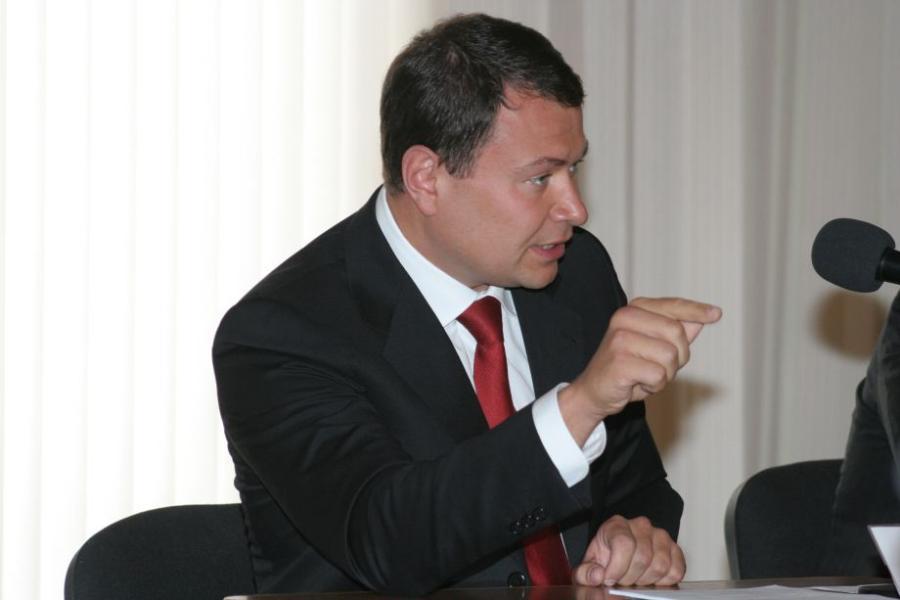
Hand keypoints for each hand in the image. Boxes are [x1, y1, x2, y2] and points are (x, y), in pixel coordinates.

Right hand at [559, 297, 720, 443]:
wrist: (594, 392)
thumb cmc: (626, 368)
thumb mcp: (653, 346)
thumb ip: (674, 331)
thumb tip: (701, 320)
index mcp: (633, 309)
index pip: (673, 306)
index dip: (696, 310)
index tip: (716, 314)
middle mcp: (625, 318)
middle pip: (677, 333)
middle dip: (678, 357)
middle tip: (658, 367)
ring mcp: (620, 339)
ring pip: (670, 356)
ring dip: (665, 374)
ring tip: (645, 376)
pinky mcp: (620, 362)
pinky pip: (658, 375)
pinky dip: (654, 386)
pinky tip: (637, 384)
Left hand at [573, 515, 685, 586]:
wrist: (619, 553)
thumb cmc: (606, 557)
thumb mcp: (590, 564)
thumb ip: (586, 572)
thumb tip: (597, 576)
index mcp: (617, 525)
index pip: (624, 544)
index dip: (617, 567)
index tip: (610, 580)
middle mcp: (641, 526)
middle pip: (643, 557)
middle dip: (630, 577)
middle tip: (622, 582)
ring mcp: (660, 536)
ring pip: (661, 565)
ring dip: (647, 580)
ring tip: (635, 580)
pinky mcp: (674, 549)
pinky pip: (677, 569)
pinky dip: (665, 581)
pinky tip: (651, 580)